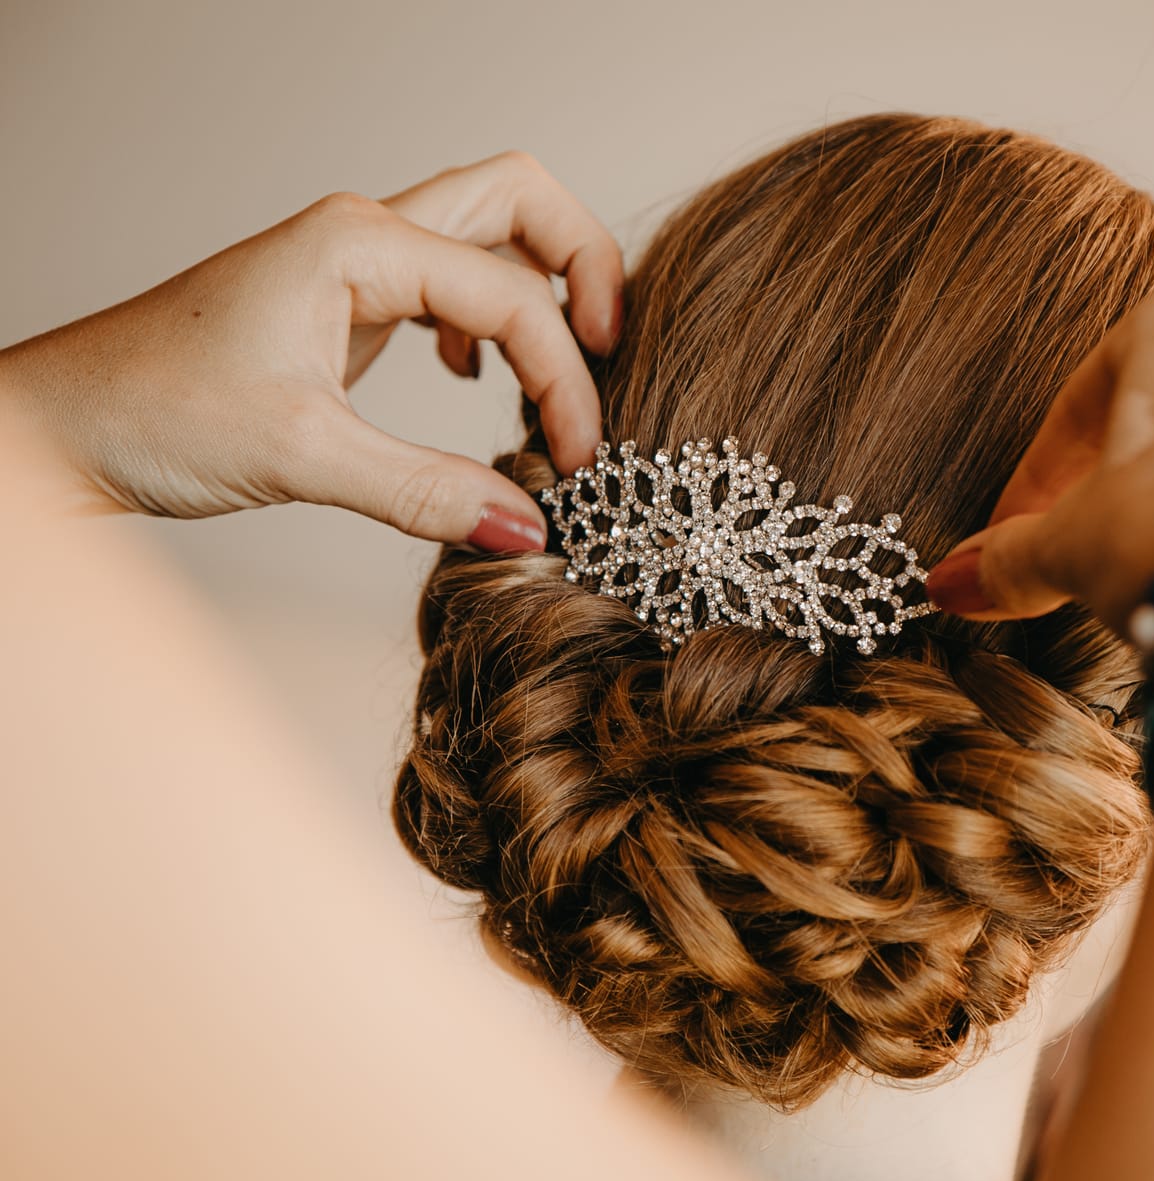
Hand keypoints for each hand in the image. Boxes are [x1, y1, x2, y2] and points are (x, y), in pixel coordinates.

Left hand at [0, 152, 621, 549]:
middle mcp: (363, 234)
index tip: (573, 464)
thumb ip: (425, 492)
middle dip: (587, 266)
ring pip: (490, 233)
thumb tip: (530, 527)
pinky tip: (479, 386)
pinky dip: (493, 322)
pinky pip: (452, 281)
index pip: (512, 297)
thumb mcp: (301, 457)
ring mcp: (354, 262)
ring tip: (564, 374)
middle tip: (610, 352)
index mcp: (357, 245)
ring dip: (544, 289)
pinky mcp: (345, 302)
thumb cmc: (153, 414)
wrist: (63, 424)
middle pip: (521, 200)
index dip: (562, 382)